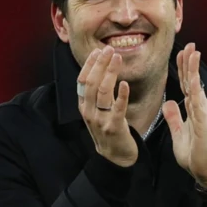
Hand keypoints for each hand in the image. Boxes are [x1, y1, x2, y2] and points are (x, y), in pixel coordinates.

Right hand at [77, 45, 137, 166]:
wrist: (115, 157)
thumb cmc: (108, 130)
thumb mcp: (96, 112)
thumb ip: (95, 95)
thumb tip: (100, 70)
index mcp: (84, 106)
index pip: (82, 81)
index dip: (89, 64)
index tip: (98, 51)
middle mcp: (89, 112)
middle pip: (91, 82)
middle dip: (100, 64)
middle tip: (109, 49)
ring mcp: (100, 120)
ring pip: (102, 92)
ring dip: (110, 73)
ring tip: (117, 59)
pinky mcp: (114, 127)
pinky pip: (117, 108)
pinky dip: (121, 95)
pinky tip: (125, 83)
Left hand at [162, 43, 206, 188]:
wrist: (205, 171)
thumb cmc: (194, 155)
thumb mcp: (178, 134)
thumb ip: (174, 118)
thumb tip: (168, 103)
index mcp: (193, 110)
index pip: (187, 85)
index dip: (184, 69)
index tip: (182, 53)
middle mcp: (200, 108)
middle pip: (192, 81)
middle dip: (190, 62)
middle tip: (189, 44)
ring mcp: (203, 113)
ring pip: (197, 86)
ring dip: (194, 69)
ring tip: (193, 51)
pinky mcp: (204, 121)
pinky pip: (198, 101)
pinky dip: (196, 86)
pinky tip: (194, 75)